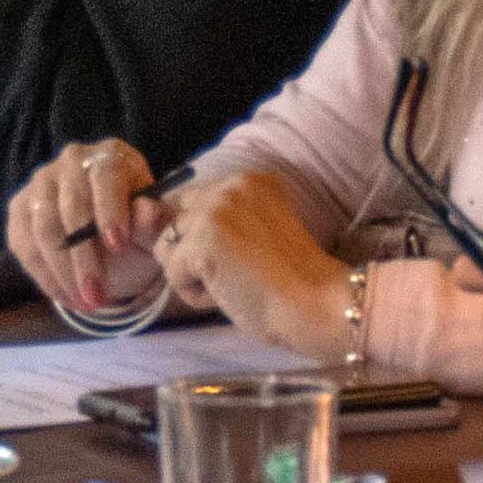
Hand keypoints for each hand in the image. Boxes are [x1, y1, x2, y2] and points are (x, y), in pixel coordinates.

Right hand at [5, 139, 173, 318]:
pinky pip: (23, 244)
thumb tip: (147, 212)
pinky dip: (44, 276)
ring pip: (43, 228)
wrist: (111, 237)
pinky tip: (66, 297)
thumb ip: (153, 222)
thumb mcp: (153, 228)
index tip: (118, 246)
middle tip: (97, 296)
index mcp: (110, 156)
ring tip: (85, 304)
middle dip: (83, 258)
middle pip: (70, 207)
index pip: (105, 177)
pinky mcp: (20, 208)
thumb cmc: (136, 227)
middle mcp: (71, 161)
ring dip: (62, 273)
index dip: (109, 210)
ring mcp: (40, 183)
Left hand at [151, 172, 366, 362]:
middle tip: (236, 273)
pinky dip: (195, 295)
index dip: (207, 237)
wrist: (314, 302)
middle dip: (193, 252)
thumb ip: (224, 222)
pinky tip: (229, 294)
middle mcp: (229, 186)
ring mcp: (213, 211)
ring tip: (232, 284)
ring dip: (192, 273)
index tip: (241, 258)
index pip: (195, 201)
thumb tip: (169, 233)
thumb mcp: (258, 232)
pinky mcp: (200, 242)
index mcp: (250, 180)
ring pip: (168, 247)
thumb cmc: (294, 281)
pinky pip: (172, 274)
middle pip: (177, 220)